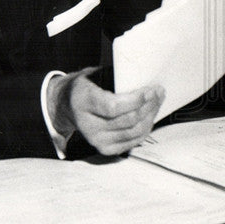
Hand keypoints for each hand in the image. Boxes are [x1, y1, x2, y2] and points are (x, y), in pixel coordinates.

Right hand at [48, 67, 163, 155]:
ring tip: (157, 102)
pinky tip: (149, 116)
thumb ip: (115, 78)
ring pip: (134, 132)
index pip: (113, 107)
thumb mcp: (93, 74)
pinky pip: (133, 141)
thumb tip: (144, 77)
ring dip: (150, 116)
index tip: (149, 90)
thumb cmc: (85, 86)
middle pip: (127, 120)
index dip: (135, 101)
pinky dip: (145, 129)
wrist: (66, 104)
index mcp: (82, 102)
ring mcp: (95, 140)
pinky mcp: (104, 149)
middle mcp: (87, 125)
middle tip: (158, 92)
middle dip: (148, 105)